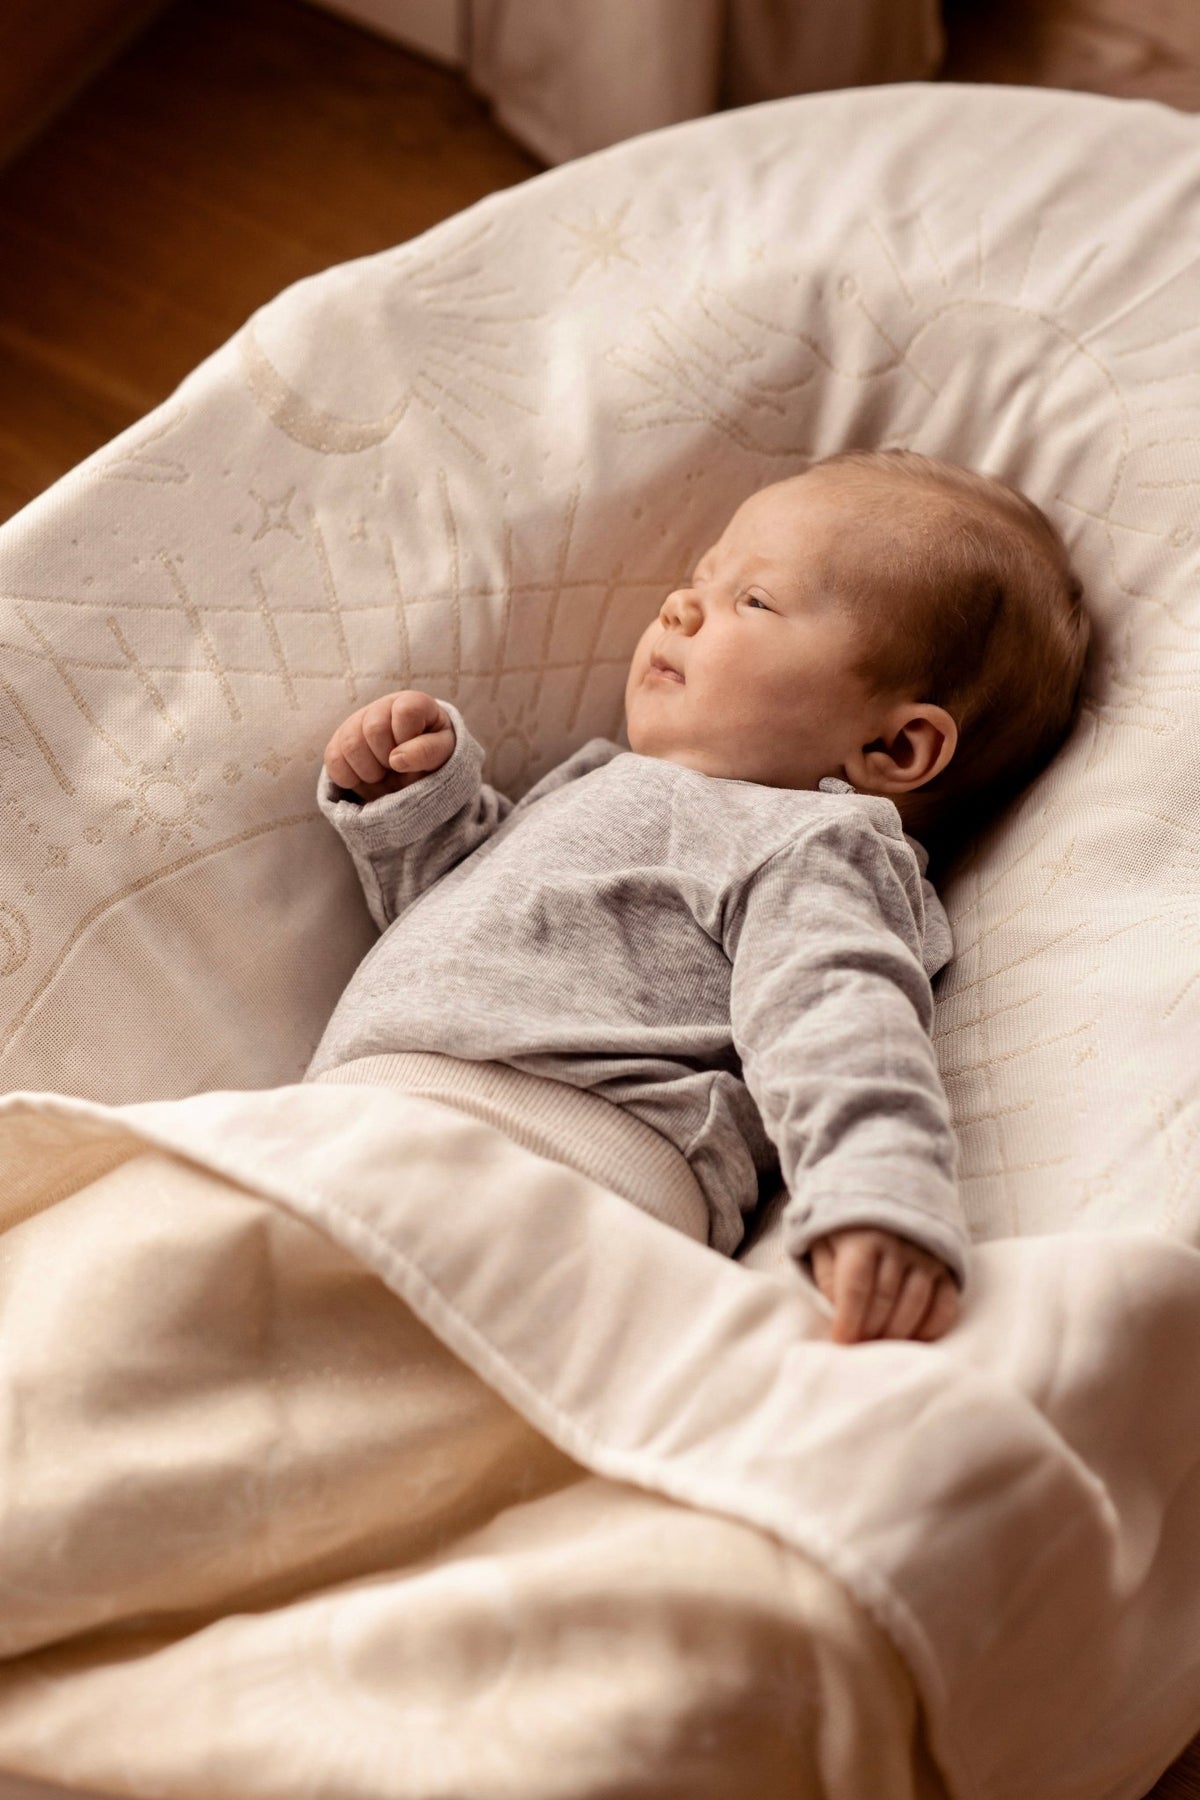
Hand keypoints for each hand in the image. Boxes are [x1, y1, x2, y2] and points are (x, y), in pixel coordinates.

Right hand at [324, 690, 454, 801]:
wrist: (414, 773)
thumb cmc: (433, 758)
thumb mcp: (444, 754)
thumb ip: (428, 752)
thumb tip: (397, 759)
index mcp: (413, 703)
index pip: (405, 712)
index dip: (407, 739)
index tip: (412, 754)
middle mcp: (382, 706)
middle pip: (373, 729)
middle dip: (387, 758)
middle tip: (397, 768)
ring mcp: (357, 722)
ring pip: (349, 743)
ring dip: (368, 770)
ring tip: (383, 775)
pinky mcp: (338, 741)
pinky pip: (333, 759)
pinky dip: (349, 777)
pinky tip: (365, 778)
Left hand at [806, 1227, 960, 1344]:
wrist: (884, 1188)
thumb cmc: (846, 1223)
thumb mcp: (823, 1237)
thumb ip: (827, 1274)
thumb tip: (839, 1312)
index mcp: (863, 1237)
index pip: (855, 1287)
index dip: (848, 1320)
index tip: (841, 1343)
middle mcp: (899, 1245)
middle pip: (885, 1300)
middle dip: (869, 1331)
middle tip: (859, 1349)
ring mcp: (927, 1256)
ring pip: (915, 1305)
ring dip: (896, 1333)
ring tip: (880, 1347)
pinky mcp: (946, 1267)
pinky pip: (945, 1304)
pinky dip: (932, 1328)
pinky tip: (915, 1340)